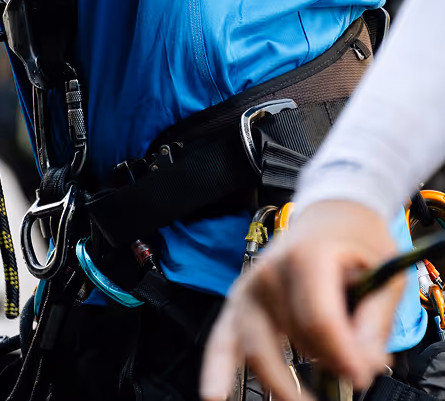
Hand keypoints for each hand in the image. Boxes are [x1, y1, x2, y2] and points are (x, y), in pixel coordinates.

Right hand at [200, 201, 402, 400]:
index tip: (363, 374)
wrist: (332, 214)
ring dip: (287, 382)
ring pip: (261, 351)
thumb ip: (374, 324)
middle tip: (354, 377)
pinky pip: (221, 340)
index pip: (319, 321)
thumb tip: (363, 367)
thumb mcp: (382, 275)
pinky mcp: (239, 303)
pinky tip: (215, 397)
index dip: (343, 355)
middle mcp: (269, 272)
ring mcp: (249, 288)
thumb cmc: (356, 241)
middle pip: (294, 340)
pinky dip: (217, 370)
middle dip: (327, 366)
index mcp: (306, 258)